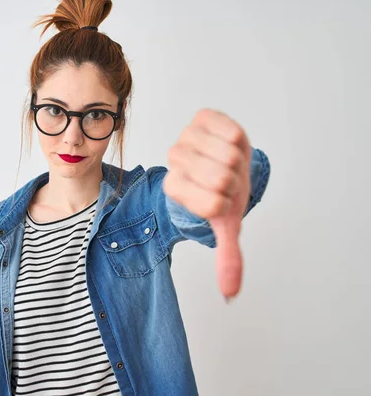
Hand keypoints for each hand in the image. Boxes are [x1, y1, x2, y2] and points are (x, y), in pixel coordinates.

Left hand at [163, 109, 251, 300]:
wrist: (223, 163)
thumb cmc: (223, 194)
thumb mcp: (225, 225)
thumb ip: (227, 258)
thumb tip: (229, 295)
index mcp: (174, 189)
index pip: (213, 204)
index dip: (228, 203)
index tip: (222, 199)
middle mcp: (173, 162)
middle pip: (223, 179)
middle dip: (235, 183)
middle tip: (227, 181)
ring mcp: (185, 137)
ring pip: (228, 155)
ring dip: (238, 162)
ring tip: (228, 163)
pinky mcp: (201, 117)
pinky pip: (230, 130)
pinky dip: (238, 139)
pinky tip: (228, 145)